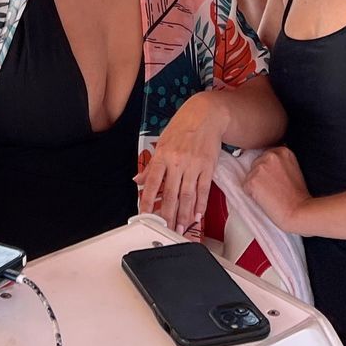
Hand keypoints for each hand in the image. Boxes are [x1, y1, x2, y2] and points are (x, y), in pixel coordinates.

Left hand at [139, 92, 225, 233]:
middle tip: (166, 229)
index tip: (144, 215)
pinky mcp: (208, 167)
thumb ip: (151, 165)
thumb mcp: (162, 143)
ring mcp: (194, 166)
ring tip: (181, 228)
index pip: (152, 183)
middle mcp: (177, 162)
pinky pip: (203, 190)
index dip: (147, 201)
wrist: (206, 115)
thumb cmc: (182, 127)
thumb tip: (138, 181)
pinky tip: (198, 216)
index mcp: (163, 156)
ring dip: (184, 215)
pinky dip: (201, 205)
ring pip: (187, 195)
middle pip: (171, 194)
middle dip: (168, 215)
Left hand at [243, 146, 312, 233]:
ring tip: (271, 194)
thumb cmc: (298, 195)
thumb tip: (268, 163)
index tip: (276, 179)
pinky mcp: (252, 181)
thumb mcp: (294, 168)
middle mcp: (270, 155)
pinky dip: (252, 194)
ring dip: (257, 185)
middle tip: (274, 188)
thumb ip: (281, 161)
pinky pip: (246, 187)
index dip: (270, 170)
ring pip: (250, 175)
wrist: (298, 210)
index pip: (266, 156)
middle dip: (261, 175)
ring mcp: (260, 167)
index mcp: (282, 151)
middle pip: (257, 164)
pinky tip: (266, 198)